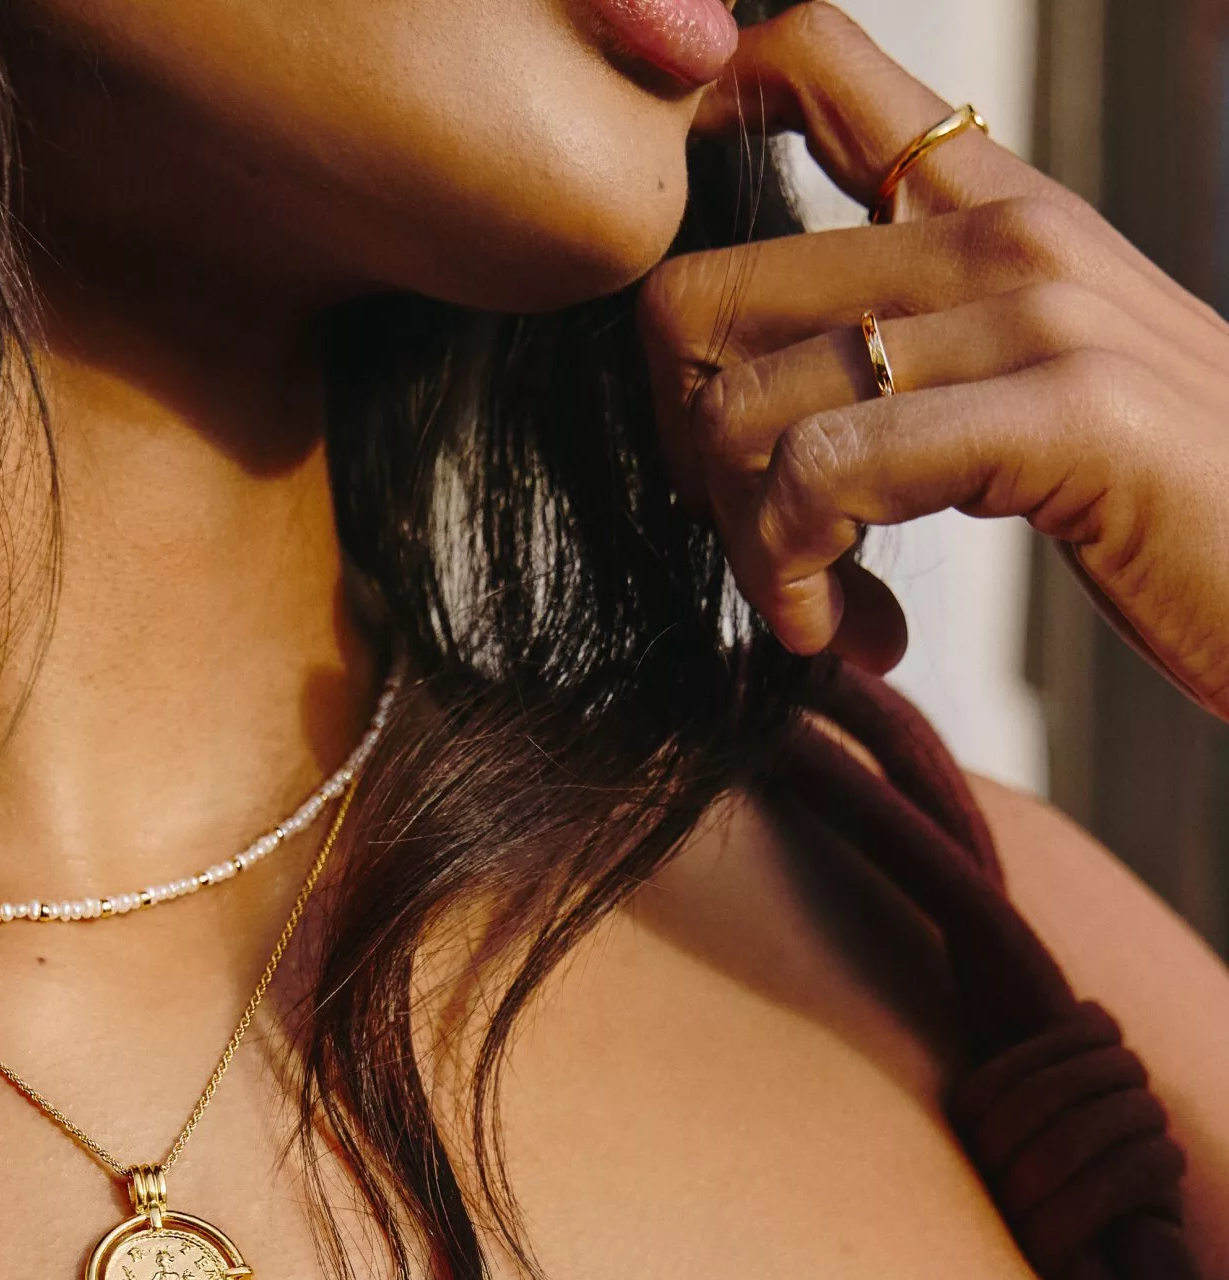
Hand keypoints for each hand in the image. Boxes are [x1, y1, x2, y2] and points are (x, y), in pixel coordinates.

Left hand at [640, 3, 1228, 718]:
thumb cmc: (1177, 509)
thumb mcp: (1034, 393)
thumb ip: (910, 363)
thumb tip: (752, 417)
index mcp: (998, 210)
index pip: (807, 67)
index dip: (691, 154)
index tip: (692, 338)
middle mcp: (1008, 234)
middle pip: (699, 293)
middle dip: (687, 445)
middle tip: (752, 532)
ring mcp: (1039, 313)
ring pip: (743, 407)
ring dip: (745, 542)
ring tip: (812, 603)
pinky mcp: (1062, 413)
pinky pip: (821, 475)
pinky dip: (795, 573)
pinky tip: (840, 626)